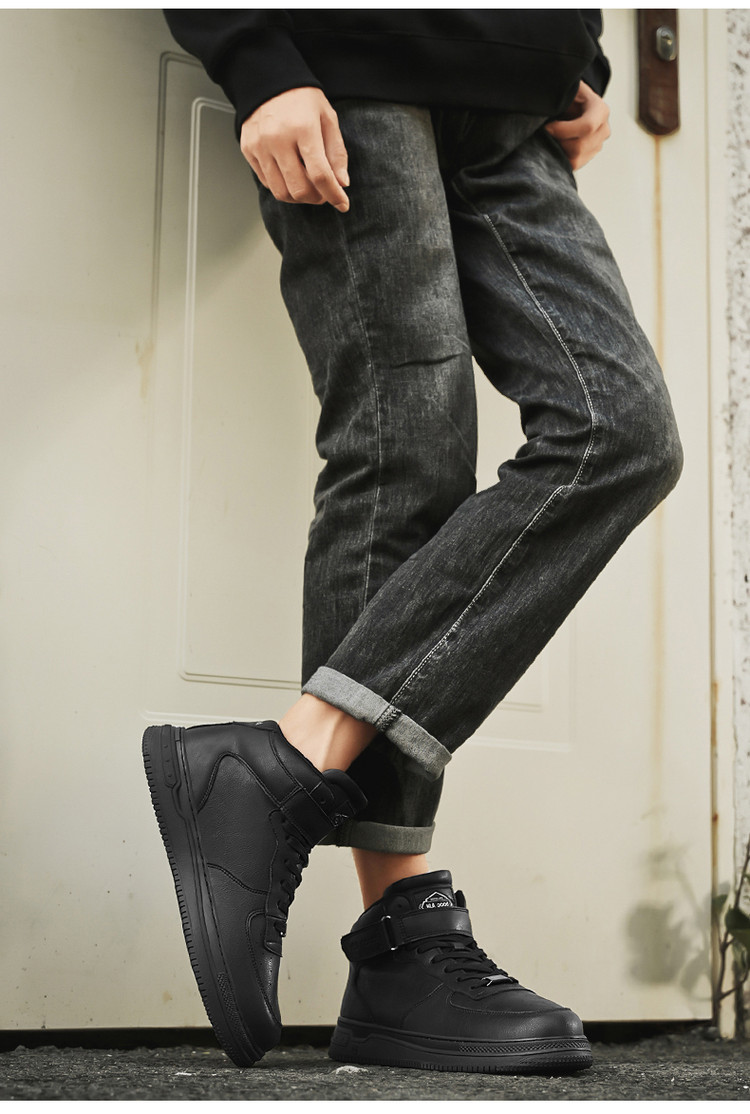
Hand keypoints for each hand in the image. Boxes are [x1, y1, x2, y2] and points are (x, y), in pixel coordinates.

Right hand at [241, 87, 349, 211]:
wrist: (268, 81)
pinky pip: (268, 183)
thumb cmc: (301, 99)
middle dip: (316, 198)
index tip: (343, 204)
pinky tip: (291, 174)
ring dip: (299, 196)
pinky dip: (283, 186)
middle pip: (299, 189)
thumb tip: (342, 183)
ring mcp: (260, 146)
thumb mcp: (327, 118)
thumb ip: (336, 152)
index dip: (334, 195)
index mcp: (303, 129)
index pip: (320, 174)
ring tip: (308, 185)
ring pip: (281, 192)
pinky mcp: (248, 150)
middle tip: (324, 192)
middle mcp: (278, 139)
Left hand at [544, 81, 610, 169]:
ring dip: (558, 150)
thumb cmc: (567, 95)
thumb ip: (561, 97)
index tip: (547, 127)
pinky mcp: (589, 156)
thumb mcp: (565, 90)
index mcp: (600, 110)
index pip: (587, 126)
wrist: (572, 103)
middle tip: (545, 134)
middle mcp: (603, 129)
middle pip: (579, 147)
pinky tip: (555, 145)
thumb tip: (548, 106)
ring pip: (576, 159)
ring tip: (551, 138)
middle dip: (558, 142)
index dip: (563, 130)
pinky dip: (561, 157)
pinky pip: (574, 165)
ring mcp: (598, 145)